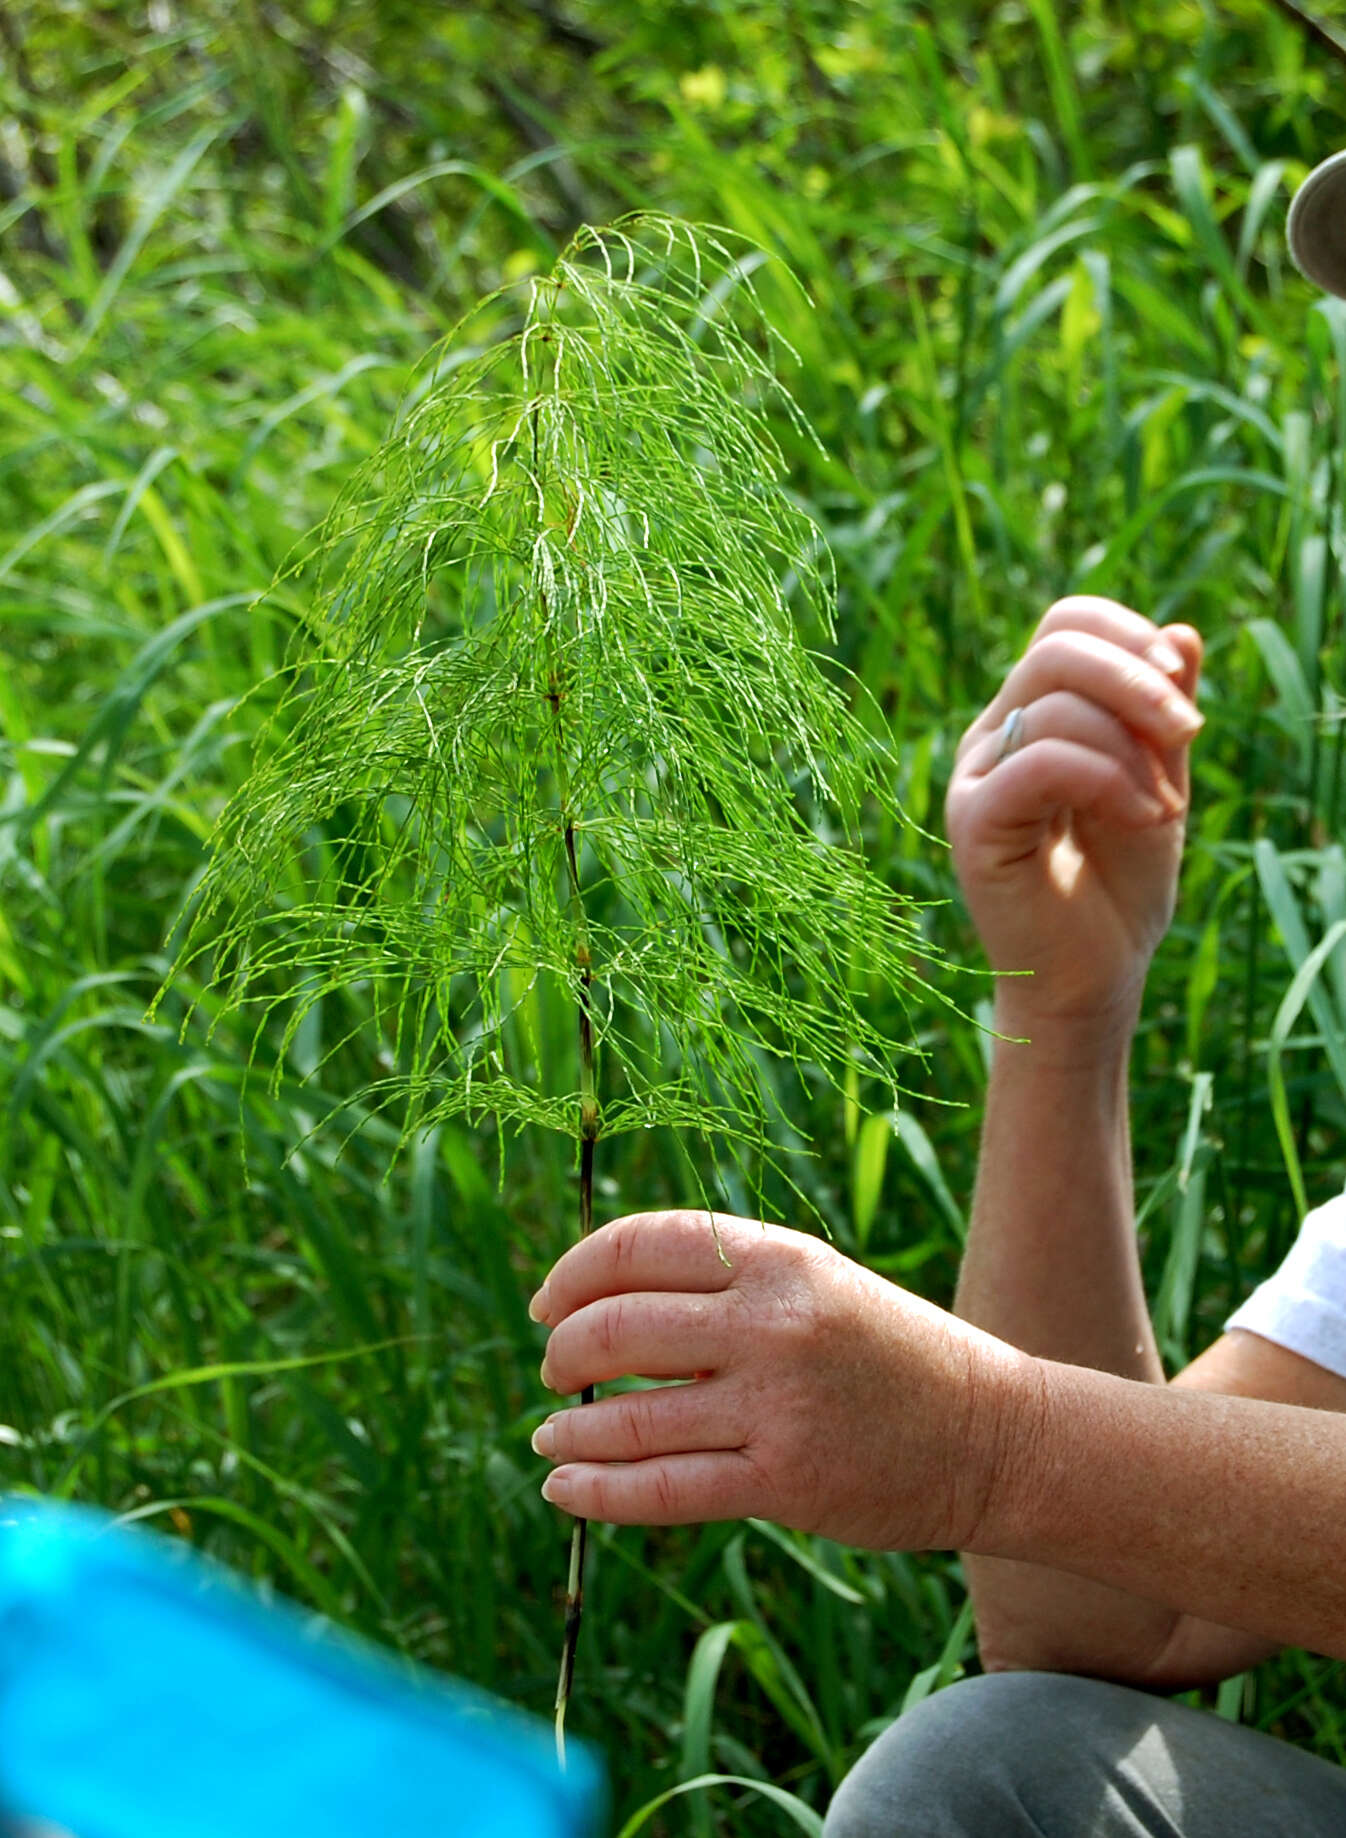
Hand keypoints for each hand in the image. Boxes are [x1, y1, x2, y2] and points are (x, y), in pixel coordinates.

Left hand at [529, 1210, 1036, 1550]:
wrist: (997, 1434)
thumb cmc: (890, 1354)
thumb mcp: (814, 1283)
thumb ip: (723, 1281)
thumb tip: (602, 1297)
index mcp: (777, 1256)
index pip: (637, 1245)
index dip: (573, 1274)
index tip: (546, 1305)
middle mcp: (772, 1321)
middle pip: (616, 1329)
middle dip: (563, 1353)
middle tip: (553, 1372)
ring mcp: (778, 1403)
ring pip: (628, 1416)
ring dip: (570, 1428)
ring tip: (550, 1434)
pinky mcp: (785, 1481)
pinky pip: (662, 1488)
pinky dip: (597, 1491)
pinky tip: (564, 1487)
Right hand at [944, 596, 1202, 1030]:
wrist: (1092, 980)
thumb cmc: (1119, 889)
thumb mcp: (1159, 780)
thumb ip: (1163, 712)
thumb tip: (1183, 631)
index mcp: (1030, 717)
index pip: (1064, 626)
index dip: (1127, 634)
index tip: (1182, 688)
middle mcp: (993, 738)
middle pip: (1057, 649)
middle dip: (1139, 680)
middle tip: (1191, 733)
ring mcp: (976, 778)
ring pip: (1057, 703)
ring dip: (1134, 750)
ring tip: (1165, 810)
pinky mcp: (975, 824)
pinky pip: (1042, 763)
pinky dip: (1110, 780)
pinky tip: (1145, 818)